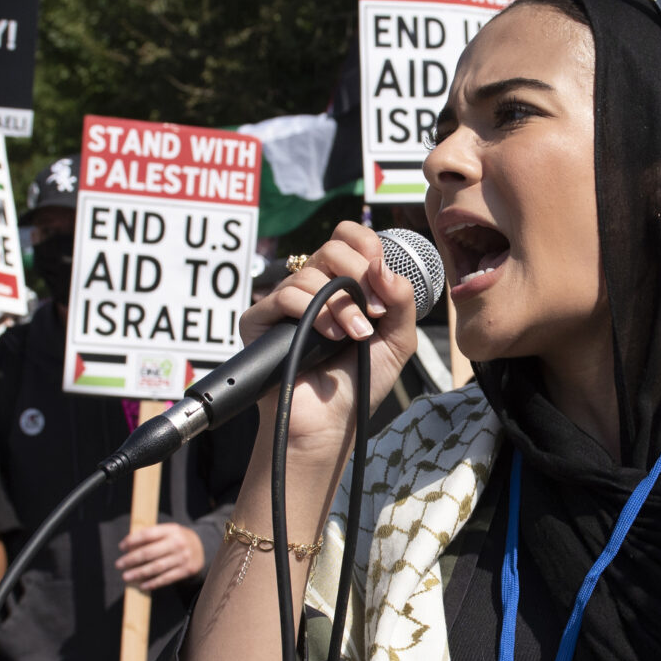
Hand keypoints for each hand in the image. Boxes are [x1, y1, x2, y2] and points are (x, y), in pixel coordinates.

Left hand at [118, 523, 208, 592]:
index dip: (132, 540)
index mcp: (171, 530)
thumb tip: (128, 547)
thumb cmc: (176, 540)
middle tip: (118, 564)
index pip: (148, 534)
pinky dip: (153, 583)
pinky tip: (142, 585)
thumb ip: (150, 536)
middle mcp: (178, 543)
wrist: (202, 548)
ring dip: (139, 573)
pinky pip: (166, 578)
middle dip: (131, 559)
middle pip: (150, 552)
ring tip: (126, 576)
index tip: (121, 547)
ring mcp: (183, 557)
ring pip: (156, 567)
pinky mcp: (186, 570)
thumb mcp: (167, 532)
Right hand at [237, 221, 423, 457]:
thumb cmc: (362, 383)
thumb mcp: (399, 338)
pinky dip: (313, 312)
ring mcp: (285, 304)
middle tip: (372, 315)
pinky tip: (330, 339)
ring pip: (310, 274)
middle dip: (359, 279)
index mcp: (343, 284)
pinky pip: (283, 294)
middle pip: (332, 248)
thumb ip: (402, 298)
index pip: (349, 237)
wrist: (332, 424)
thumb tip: (382, 264)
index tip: (382, 286)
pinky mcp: (259, 321)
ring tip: (352, 338)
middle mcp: (313, 287)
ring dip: (340, 306)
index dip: (368, 249)